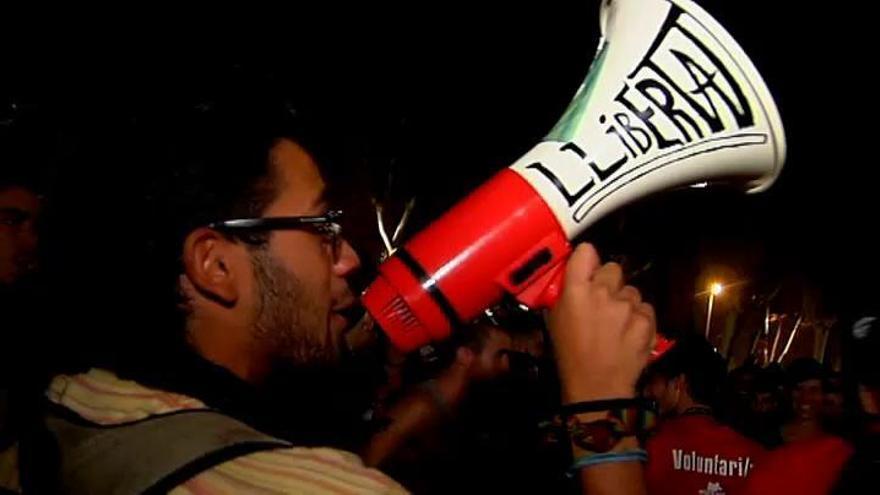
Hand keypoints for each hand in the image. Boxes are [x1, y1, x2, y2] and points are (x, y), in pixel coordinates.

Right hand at [546, 243, 655, 403]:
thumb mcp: (555, 320)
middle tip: (603, 303)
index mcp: (575, 290)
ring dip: (626, 303)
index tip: (588, 267)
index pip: (586, 252)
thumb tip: (576, 275)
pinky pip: (645, 309)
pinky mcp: (646, 320)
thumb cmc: (570, 355)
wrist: (596, 387)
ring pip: (632, 291)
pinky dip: (640, 319)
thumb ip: (566, 292)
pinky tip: (629, 334)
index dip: (588, 258)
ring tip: (616, 325)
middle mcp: (603, 292)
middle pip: (613, 268)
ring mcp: (627, 306)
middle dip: (609, 283)